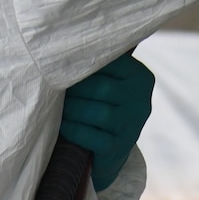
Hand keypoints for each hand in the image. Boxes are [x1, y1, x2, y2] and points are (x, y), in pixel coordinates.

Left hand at [58, 52, 155, 190]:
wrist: (110, 151)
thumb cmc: (105, 106)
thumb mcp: (112, 83)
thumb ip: (100, 66)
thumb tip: (68, 48)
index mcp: (141, 78)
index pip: (113, 62)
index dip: (85, 64)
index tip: (64, 64)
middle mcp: (141, 101)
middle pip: (103, 88)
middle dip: (75, 89)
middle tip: (57, 88)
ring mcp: (132, 127)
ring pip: (99, 113)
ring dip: (73, 109)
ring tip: (60, 107)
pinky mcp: (117, 149)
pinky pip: (91, 136)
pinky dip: (73, 129)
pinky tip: (64, 125)